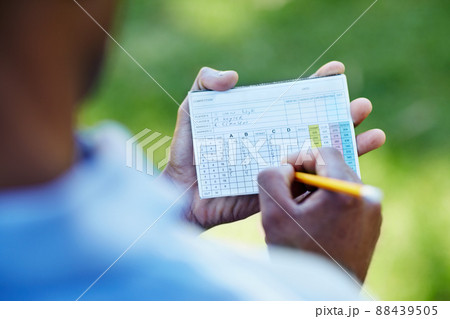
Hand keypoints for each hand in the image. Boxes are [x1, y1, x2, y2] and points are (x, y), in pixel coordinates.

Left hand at [163, 62, 385, 228]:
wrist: (181, 196)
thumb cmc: (185, 155)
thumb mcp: (191, 113)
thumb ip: (203, 87)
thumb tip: (233, 76)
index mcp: (259, 122)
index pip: (292, 101)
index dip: (314, 86)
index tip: (336, 72)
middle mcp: (273, 141)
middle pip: (315, 125)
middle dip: (342, 115)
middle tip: (362, 106)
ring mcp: (279, 167)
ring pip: (320, 154)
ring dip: (349, 144)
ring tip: (374, 134)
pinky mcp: (279, 191)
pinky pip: (309, 185)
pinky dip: (333, 178)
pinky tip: (354, 171)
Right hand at [257, 148, 381, 281]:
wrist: (322, 295)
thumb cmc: (298, 254)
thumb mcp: (273, 214)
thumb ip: (272, 178)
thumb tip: (286, 167)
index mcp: (346, 191)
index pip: (324, 152)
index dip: (301, 158)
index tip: (286, 174)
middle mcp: (367, 198)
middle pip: (334, 167)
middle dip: (310, 175)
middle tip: (291, 193)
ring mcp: (373, 212)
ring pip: (341, 183)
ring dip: (320, 189)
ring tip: (302, 210)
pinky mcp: (373, 225)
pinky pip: (350, 200)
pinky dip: (331, 203)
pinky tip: (315, 221)